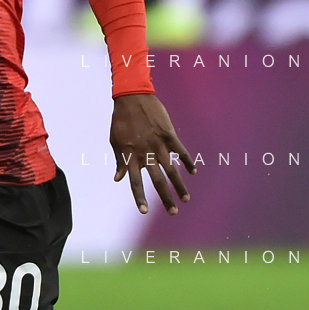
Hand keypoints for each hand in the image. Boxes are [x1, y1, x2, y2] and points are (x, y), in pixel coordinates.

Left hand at [110, 93, 194, 215]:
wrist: (132, 97)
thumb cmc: (121, 120)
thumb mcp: (115, 141)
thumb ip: (120, 161)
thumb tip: (118, 179)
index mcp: (131, 156)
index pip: (136, 182)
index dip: (140, 197)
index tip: (144, 212)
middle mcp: (146, 153)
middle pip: (157, 180)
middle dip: (166, 198)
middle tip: (173, 212)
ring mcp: (159, 144)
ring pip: (171, 170)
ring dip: (180, 185)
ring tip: (186, 199)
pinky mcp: (169, 134)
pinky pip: (180, 151)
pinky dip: (187, 161)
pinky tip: (192, 172)